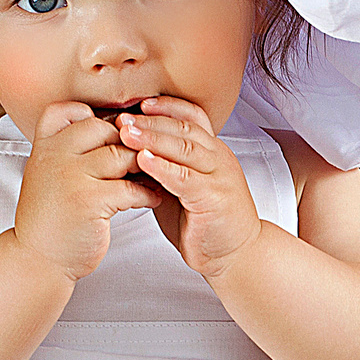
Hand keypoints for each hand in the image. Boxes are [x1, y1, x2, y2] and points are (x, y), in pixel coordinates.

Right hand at [14, 101, 161, 280]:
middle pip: (103, 129)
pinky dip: (147, 193)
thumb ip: (69, 152)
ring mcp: (71, 177)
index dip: (96, 117)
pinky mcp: (89, 200)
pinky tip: (151, 198)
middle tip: (144, 157)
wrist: (38, 259)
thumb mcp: (48, 175)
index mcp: (44, 147)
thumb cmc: (51, 219)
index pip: (70, 111)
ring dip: (143, 166)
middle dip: (128, 143)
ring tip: (152, 177)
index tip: (115, 136)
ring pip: (121, 155)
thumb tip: (114, 131)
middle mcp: (54, 156)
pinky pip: (130, 187)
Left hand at [120, 96, 262, 277]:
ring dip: (152, 139)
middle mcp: (219, 159)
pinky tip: (143, 161)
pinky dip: (163, 167)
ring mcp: (219, 177)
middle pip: (185, 129)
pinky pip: (185, 178)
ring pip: (185, 148)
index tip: (140, 104)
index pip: (193, 117)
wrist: (236, 255)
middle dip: (151, 121)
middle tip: (123, 118)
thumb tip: (129, 152)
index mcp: (213, 152)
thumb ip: (164, 168)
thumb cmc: (207, 222)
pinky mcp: (213, 198)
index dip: (167, 108)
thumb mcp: (183, 187)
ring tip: (126, 133)